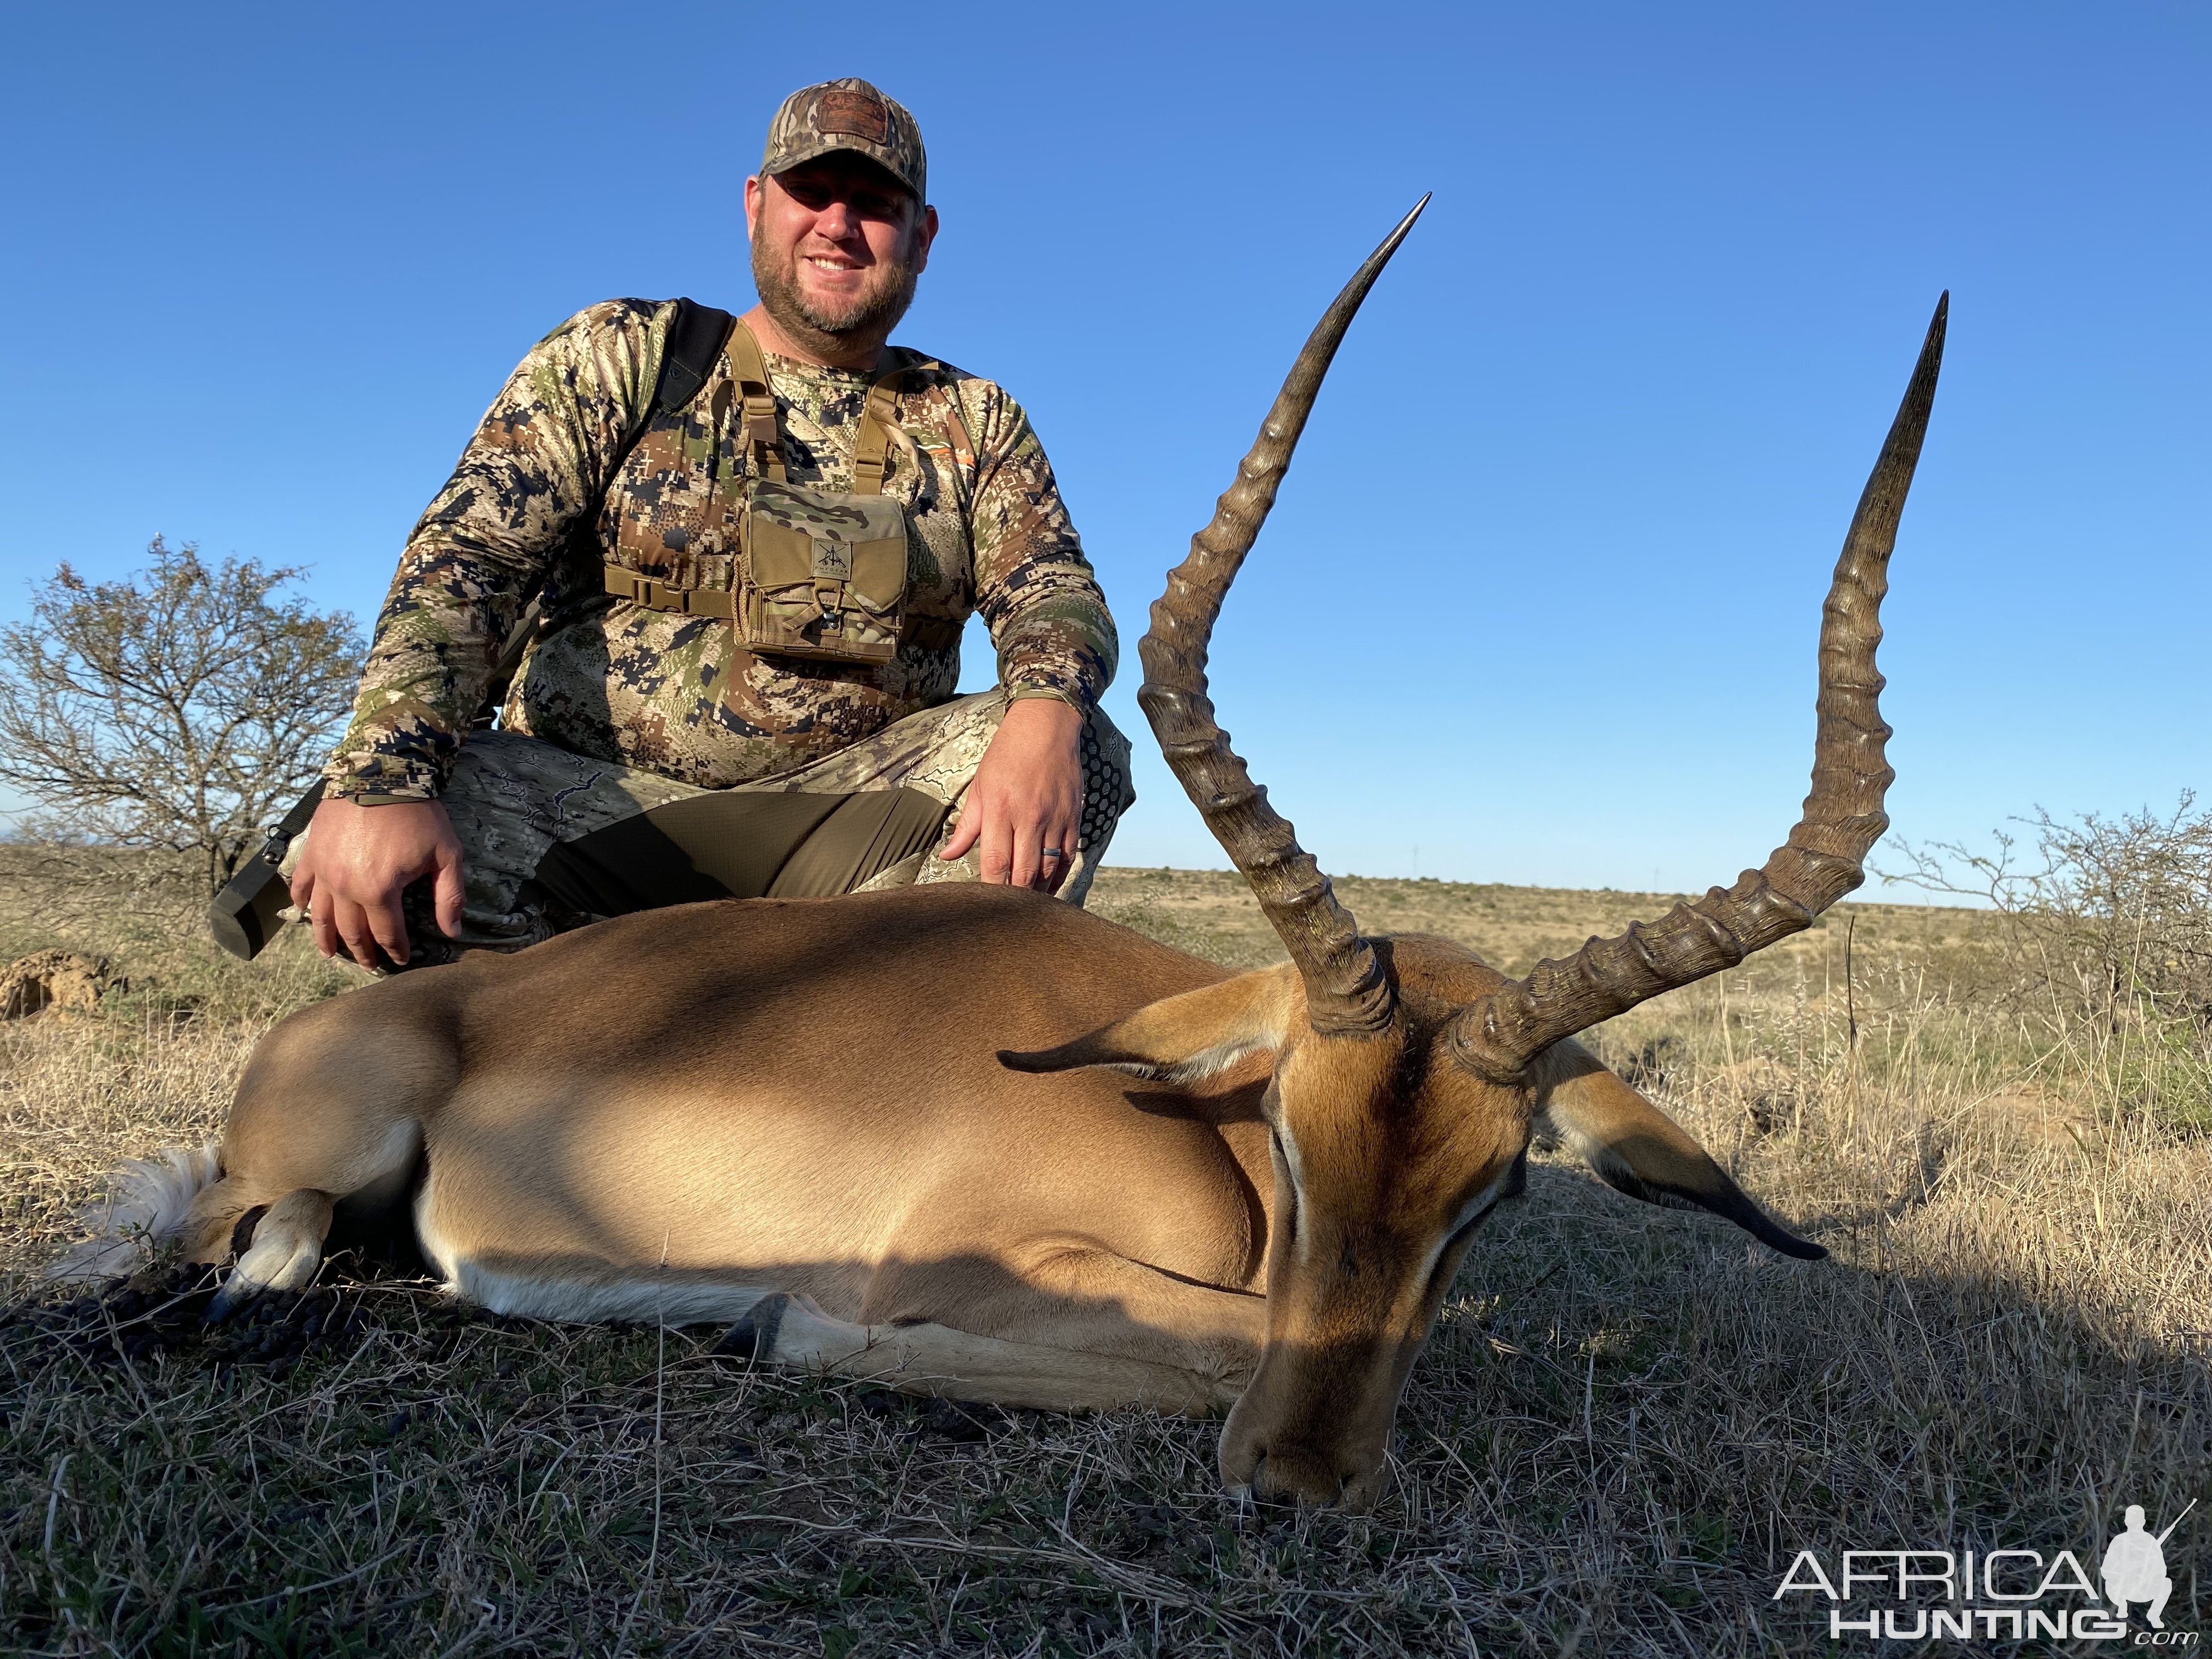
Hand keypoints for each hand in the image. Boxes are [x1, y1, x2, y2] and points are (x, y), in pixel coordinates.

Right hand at [288, 796, 464, 969]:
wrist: (382, 772)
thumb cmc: (418, 814)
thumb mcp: (446, 855)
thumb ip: (449, 897)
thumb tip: (452, 932)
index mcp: (378, 891)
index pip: (387, 933)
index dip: (396, 950)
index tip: (401, 960)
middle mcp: (345, 886)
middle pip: (351, 931)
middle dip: (362, 952)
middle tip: (368, 964)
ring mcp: (324, 870)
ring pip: (320, 915)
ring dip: (325, 938)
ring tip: (330, 955)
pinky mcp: (311, 852)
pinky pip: (301, 884)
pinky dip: (302, 902)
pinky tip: (303, 912)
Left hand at [939, 697, 1083, 893]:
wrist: (1045, 727)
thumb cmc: (1006, 755)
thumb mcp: (980, 786)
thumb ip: (967, 826)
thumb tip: (946, 855)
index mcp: (1000, 809)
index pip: (995, 861)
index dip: (992, 888)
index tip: (986, 903)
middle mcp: (1029, 816)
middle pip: (1023, 871)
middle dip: (1015, 897)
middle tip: (1007, 912)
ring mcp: (1054, 818)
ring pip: (1048, 868)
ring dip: (1037, 890)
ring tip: (1027, 904)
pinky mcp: (1073, 817)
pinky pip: (1068, 855)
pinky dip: (1059, 874)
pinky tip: (1050, 885)